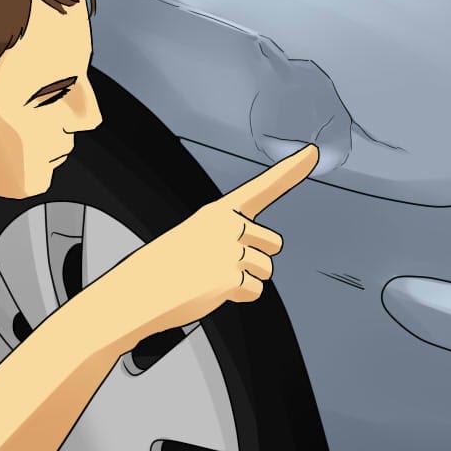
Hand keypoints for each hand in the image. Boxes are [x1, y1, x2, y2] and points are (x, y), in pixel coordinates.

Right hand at [95, 144, 318, 346]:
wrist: (135, 294)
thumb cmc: (163, 268)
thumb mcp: (196, 238)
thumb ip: (230, 237)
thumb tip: (265, 255)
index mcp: (218, 212)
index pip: (262, 187)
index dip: (291, 170)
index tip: (314, 152)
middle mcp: (228, 226)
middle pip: (273, 243)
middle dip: (256, 257)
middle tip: (219, 264)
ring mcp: (231, 251)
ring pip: (266, 269)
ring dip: (246, 279)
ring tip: (212, 279)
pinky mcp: (232, 278)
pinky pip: (255, 292)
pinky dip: (239, 298)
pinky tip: (212, 292)